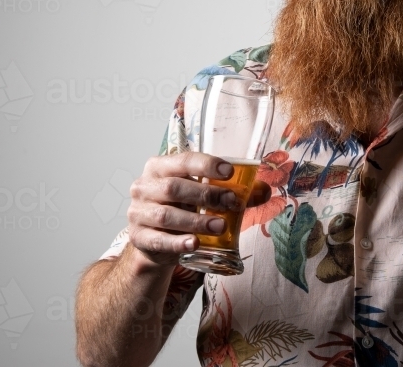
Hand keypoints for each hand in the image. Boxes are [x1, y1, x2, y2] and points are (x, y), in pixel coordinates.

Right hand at [126, 152, 271, 265]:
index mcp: (160, 167)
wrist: (156, 241)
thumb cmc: (182, 208)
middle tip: (231, 202)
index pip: (183, 160)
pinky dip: (177, 242)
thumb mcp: (203, 196)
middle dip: (206, 194)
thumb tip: (264, 190)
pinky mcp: (138, 238)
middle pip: (174, 187)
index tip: (229, 172)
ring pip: (166, 215)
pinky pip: (158, 240)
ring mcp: (138, 213)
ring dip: (196, 221)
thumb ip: (233, 191)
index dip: (206, 164)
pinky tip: (194, 243)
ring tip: (220, 227)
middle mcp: (144, 186)